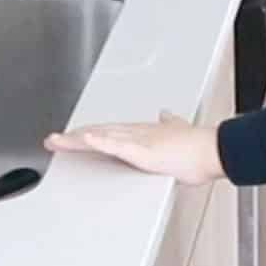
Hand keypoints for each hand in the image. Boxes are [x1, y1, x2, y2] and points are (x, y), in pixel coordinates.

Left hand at [44, 110, 223, 184]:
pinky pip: (116, 146)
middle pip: (99, 133)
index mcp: (144, 133)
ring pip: (101, 138)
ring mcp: (139, 141)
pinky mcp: (143, 151)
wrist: (213, 149)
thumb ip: (170, 123)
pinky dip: (100, 142)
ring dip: (77, 139)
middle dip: (74, 137)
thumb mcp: (180, 130)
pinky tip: (85, 140)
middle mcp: (138, 133)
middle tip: (52, 140)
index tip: (73, 136)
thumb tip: (166, 114)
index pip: (109, 132)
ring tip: (57, 141)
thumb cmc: (199, 147)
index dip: (89, 133)